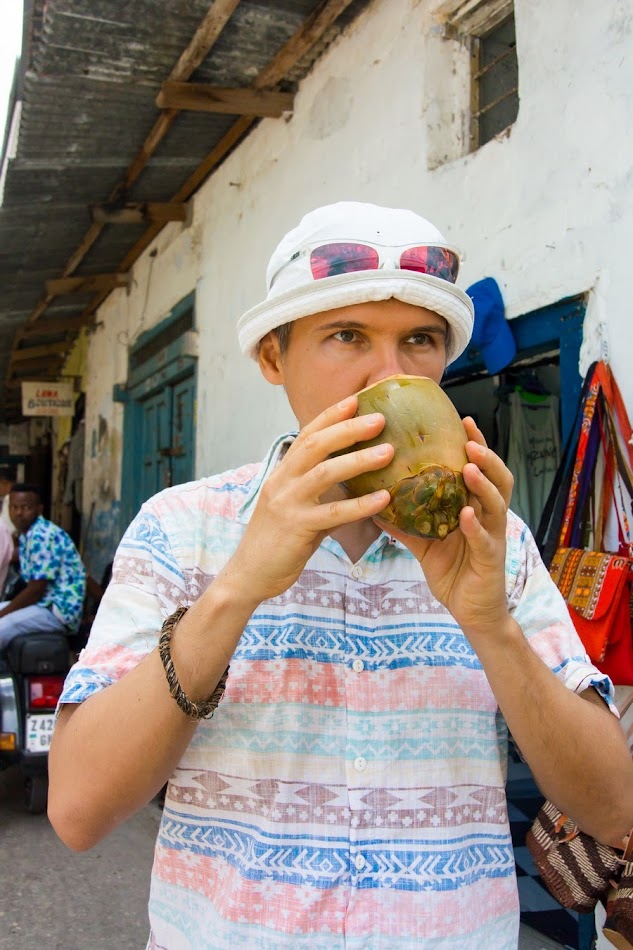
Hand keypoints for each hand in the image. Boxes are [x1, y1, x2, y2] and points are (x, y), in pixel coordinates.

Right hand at [224, 396, 393, 604]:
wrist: (249, 574)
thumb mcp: (296, 508)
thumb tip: (355, 483)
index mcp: (282, 474)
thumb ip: (320, 493)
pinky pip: (334, 513)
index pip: (306, 435)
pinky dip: (361, 505)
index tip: (356, 399)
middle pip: (315, 445)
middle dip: (348, 428)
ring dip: (359, 460)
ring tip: (388, 452)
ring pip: (325, 473)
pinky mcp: (297, 527)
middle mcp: (282, 482)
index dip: (330, 416)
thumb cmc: (277, 541)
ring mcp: (288, 503)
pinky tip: (384, 499)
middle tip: (379, 419)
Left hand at [379, 416, 513, 637]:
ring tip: (469, 466)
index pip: (480, 469)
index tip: (461, 420)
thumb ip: (405, 522)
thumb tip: (373, 502)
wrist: (471, 612)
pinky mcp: (491, 560)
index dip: (475, 445)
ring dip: (483, 484)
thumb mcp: (424, 543)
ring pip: (497, 504)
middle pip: (498, 478)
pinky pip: (484, 539)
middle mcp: (489, 517)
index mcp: (476, 507)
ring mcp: (493, 537)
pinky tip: (466, 514)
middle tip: (469, 437)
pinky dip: (476, 526)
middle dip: (486, 455)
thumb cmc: (452, 571)